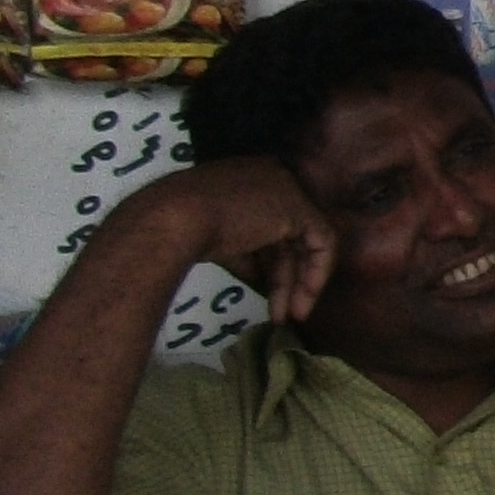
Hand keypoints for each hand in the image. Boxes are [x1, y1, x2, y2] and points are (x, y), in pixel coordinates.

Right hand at [130, 160, 336, 328]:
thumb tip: (259, 275)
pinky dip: (314, 274)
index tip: (266, 289)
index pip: (270, 224)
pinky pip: (321, 242)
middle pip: (286, 236)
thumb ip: (243, 250)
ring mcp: (288, 189)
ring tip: (288, 316)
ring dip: (296, 283)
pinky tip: (301, 303)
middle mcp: (273, 178)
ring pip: (303, 242)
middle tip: (281, 312)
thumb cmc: (179, 229)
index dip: (270, 261)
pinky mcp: (299, 206)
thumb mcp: (216, 239)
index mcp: (250, 179)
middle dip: (284, 278)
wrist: (172, 218)